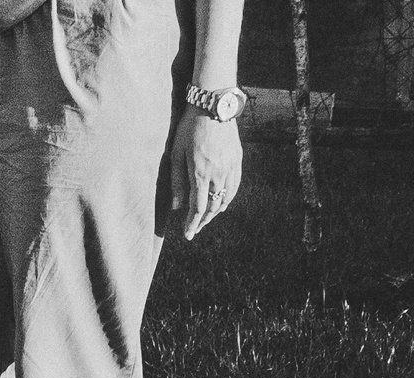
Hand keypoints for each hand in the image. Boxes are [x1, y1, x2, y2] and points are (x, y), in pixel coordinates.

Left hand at [168, 112, 242, 240]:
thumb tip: (176, 207)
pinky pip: (235, 185)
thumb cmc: (190, 128)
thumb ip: (176, 182)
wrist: (214, 105)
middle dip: (203, 221)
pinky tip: (222, 203)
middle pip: (212, 206)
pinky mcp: (237, 160)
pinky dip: (228, 198)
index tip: (188, 235)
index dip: (192, 224)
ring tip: (207, 219)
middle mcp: (218, 174)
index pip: (197, 208)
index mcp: (200, 174)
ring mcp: (230, 167)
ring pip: (225, 198)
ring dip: (216, 212)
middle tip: (195, 229)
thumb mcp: (176, 154)